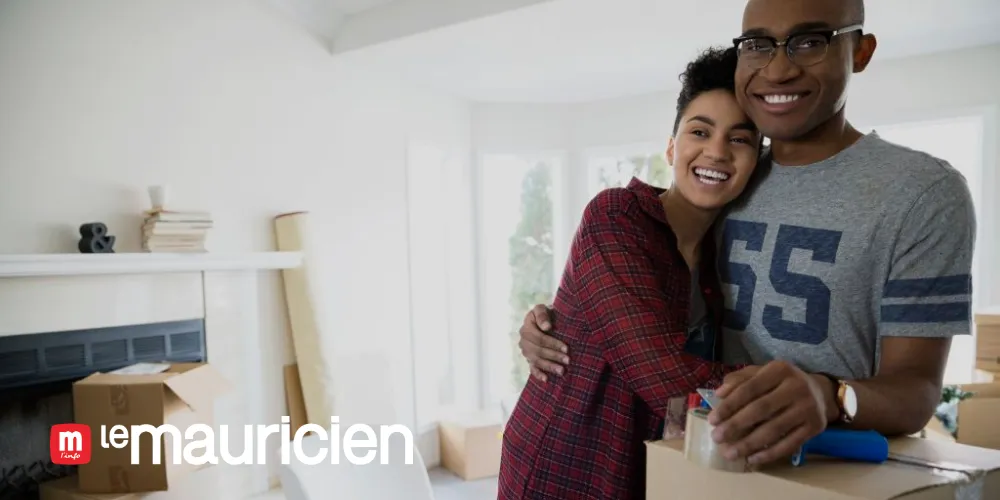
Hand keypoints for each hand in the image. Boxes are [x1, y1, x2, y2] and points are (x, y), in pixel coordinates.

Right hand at [517, 304, 568, 381]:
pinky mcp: (528, 359)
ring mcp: (525, 351)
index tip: (566, 348)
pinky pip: (531, 368)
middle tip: (567, 360)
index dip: (552, 343)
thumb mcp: (542, 309)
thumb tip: (546, 327)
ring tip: (562, 371)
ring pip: (536, 360)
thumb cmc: (545, 314)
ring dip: (549, 366)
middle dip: (553, 356)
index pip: (539, 338)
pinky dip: (538, 374)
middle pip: (538, 350)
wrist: (542, 320)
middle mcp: (523, 340)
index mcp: (526, 327)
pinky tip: (546, 379)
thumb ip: (542, 315)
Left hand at [707, 360, 834, 464]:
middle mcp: (796, 387)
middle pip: (761, 409)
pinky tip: (752, 459)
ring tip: (730, 453)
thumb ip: (740, 380)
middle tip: (717, 438)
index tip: (712, 420)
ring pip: (774, 429)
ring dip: (749, 444)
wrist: (821, 392)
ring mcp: (808, 408)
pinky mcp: (815, 427)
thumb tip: (719, 393)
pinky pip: (789, 444)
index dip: (729, 405)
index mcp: (779, 370)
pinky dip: (769, 454)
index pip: (749, 388)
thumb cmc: (782, 383)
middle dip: (736, 425)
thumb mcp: (762, 373)